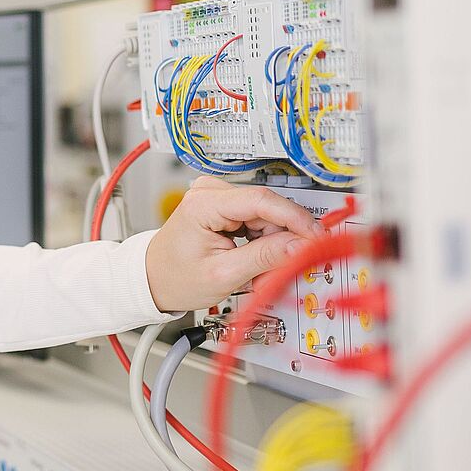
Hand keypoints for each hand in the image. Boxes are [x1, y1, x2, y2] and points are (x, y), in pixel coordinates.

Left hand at [145, 176, 323, 311]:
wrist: (154, 279)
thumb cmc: (175, 277)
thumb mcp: (224, 274)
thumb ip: (265, 258)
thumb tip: (300, 245)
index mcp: (203, 203)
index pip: (262, 200)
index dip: (295, 219)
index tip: (316, 236)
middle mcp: (210, 192)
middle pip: (268, 210)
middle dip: (280, 241)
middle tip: (277, 270)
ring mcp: (217, 197)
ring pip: (266, 217)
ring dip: (270, 246)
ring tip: (256, 272)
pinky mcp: (224, 206)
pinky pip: (258, 221)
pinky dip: (261, 243)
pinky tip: (251, 261)